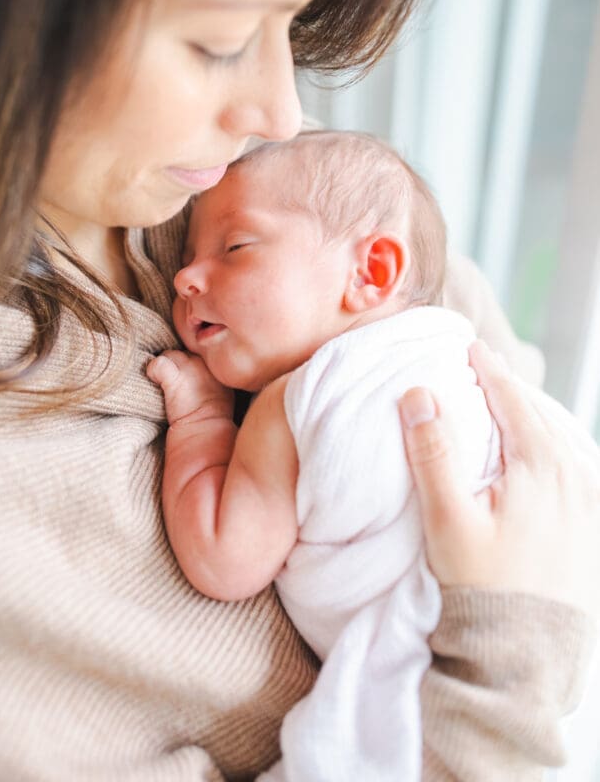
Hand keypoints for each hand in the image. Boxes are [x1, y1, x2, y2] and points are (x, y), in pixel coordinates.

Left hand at [146, 350, 233, 425]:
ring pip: (170, 354)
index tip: (183, 377)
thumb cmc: (212, 416)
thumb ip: (210, 376)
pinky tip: (154, 380)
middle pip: (183, 351)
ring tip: (163, 382)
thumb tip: (198, 373)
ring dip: (165, 367)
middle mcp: (204, 361)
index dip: (186, 364)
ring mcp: (189, 366)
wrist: (204, 430)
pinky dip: (153, 370)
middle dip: (176, 364)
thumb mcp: (220, 391)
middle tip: (172, 380)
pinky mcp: (174, 377)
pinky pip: (158, 363)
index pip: (196, 352)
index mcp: (216, 364)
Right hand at [399, 339, 599, 617]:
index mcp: (540, 465)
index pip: (511, 399)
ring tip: (508, 402)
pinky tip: (539, 449)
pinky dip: (551, 442)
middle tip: (483, 366)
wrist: (523, 655)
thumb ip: (433, 453)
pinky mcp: (590, 524)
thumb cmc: (480, 586)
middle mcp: (573, 475)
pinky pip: (574, 463)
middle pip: (538, 413)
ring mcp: (587, 500)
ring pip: (560, 436)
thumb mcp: (447, 520)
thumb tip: (418, 394)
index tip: (469, 346)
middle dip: (509, 388)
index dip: (487, 369)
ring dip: (531, 414)